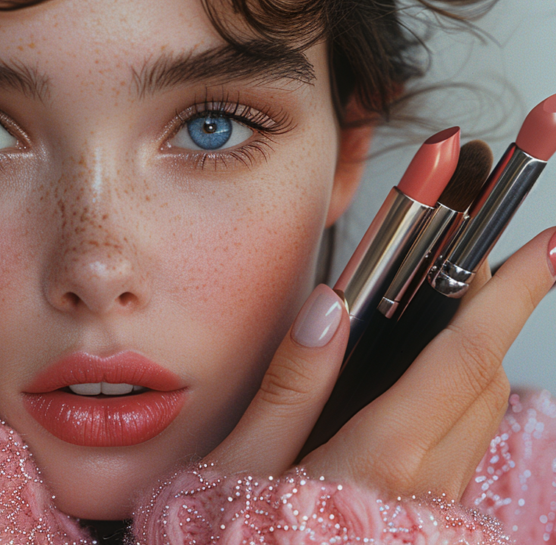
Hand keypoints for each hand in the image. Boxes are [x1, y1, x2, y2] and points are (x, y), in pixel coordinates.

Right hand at [205, 227, 555, 500]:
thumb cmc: (237, 540)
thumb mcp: (241, 463)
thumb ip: (290, 386)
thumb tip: (328, 310)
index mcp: (378, 463)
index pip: (462, 358)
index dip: (511, 295)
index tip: (546, 247)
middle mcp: (424, 486)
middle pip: (488, 379)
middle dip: (498, 310)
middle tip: (482, 258)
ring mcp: (433, 508)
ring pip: (483, 412)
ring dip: (482, 350)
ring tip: (457, 305)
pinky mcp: (428, 520)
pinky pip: (464, 443)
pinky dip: (462, 393)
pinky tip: (428, 377)